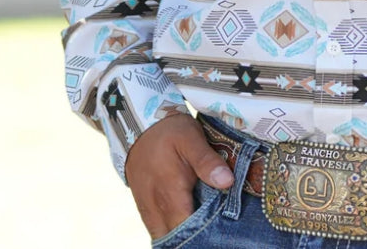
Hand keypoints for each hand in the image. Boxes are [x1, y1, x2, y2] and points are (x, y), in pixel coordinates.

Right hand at [124, 114, 234, 239]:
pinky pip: (159, 230)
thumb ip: (207, 161)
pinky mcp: (145, 210)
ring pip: (166, 236)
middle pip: (178, 237)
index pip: (188, 229)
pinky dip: (172, 230)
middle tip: (216, 227)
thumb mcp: (191, 138)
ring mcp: (149, 211)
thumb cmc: (169, 132)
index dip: (205, 233)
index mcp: (171, 193)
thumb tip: (227, 182)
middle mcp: (157, 208)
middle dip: (196, 236)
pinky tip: (187, 221)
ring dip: (183, 233)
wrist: (139, 128)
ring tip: (203, 226)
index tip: (221, 228)